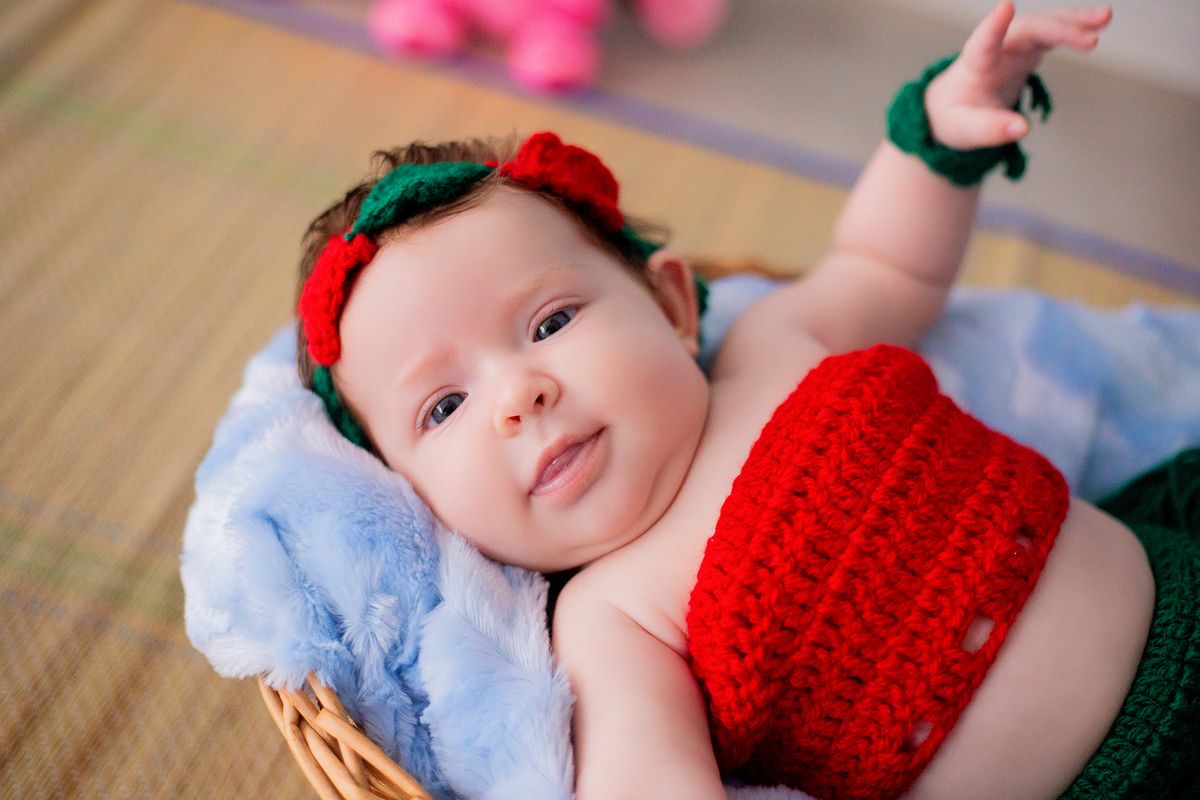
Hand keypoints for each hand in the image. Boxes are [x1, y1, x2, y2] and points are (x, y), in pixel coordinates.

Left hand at [924, 2, 1109, 148]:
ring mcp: (1013, 46)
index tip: (1005, 7)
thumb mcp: (966, 131)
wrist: (953, 106)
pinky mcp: (1026, 50)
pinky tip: (1096, 28)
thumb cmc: (957, 117)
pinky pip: (1052, 34)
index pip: (982, 44)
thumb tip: (1022, 128)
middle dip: (1057, 30)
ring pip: (1044, 25)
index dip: (993, 26)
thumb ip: (991, 130)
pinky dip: (1073, 30)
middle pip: (1026, 30)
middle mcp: (996, 50)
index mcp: (974, 68)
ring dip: (1072, 21)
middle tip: (1091, 39)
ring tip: (1104, 17)